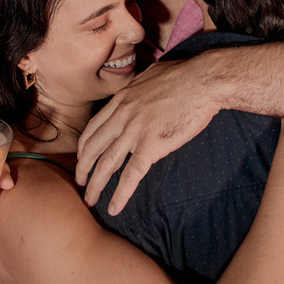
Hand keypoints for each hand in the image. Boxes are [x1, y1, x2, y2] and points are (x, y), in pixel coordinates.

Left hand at [76, 57, 219, 214]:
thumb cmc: (184, 75)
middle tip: (79, 182)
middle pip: (93, 147)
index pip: (93, 126)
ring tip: (90, 200)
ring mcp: (135, 131)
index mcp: (121, 99)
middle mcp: (122, 115)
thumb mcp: (150, 75)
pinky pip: (131, 175)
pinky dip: (121, 194)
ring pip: (106, 164)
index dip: (84, 145)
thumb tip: (139, 90)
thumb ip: (138, 87)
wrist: (203, 81)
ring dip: (95, 185)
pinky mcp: (151, 145)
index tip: (82, 157)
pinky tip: (115, 207)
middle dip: (83, 168)